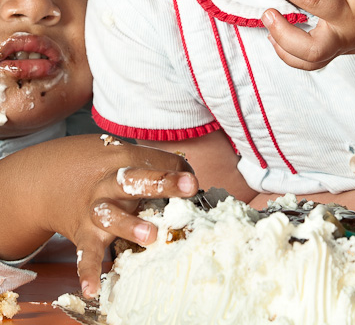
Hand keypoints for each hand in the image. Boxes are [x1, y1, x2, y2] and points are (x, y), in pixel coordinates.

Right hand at [62, 141, 197, 297]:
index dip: (172, 176)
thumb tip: (196, 187)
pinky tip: (93, 288)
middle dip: (153, 187)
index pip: (153, 166)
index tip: (192, 185)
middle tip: (180, 192)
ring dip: (128, 226)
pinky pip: (84, 254)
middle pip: (128, 182)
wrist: (60, 180)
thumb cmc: (118, 174)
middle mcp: (110, 186)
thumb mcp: (139, 162)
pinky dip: (88, 272)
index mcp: (128, 164)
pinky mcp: (84, 236)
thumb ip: (170, 170)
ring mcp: (95, 210)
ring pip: (108, 215)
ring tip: (149, 237)